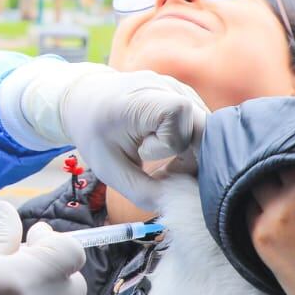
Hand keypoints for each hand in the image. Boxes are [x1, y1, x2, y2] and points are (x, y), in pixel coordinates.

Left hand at [2, 61, 207, 209]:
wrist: (87, 101)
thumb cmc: (96, 135)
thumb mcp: (112, 171)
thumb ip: (145, 193)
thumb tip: (183, 207)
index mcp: (141, 99)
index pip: (178, 114)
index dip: (169, 143)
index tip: (142, 154)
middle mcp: (166, 87)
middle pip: (203, 127)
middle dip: (191, 160)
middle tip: (166, 174)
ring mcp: (180, 88)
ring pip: (207, 130)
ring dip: (192, 155)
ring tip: (165, 164)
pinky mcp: (187, 95)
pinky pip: (202, 126)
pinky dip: (191, 146)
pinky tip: (170, 153)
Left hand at [246, 166, 294, 294]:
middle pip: (279, 156)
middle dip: (284, 157)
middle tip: (289, 164)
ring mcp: (276, 211)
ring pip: (259, 180)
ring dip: (267, 180)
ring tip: (279, 186)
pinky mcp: (261, 237)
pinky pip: (250, 208)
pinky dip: (259, 205)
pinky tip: (271, 209)